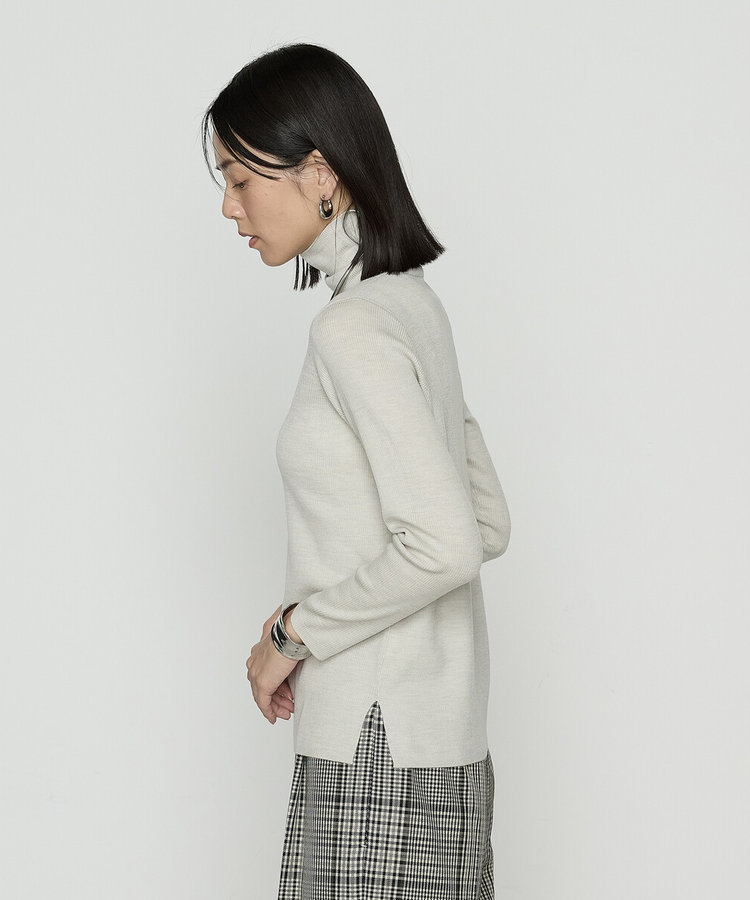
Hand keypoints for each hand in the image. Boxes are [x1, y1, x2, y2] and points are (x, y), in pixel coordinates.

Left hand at [246, 605, 297, 723]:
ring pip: (263, 696)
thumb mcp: (286, 636)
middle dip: (276, 698)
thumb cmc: (291, 630)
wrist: (291, 632)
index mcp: (258, 652)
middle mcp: (254, 664)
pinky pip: (263, 703)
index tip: (285, 692)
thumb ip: (284, 641)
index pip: (264, 673)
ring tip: (286, 712)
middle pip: (262, 687)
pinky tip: (274, 717)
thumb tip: (290, 640)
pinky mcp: (263, 684)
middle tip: (286, 705)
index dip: (275, 684)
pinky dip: (269, 711)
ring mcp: (257, 674)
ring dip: (276, 706)